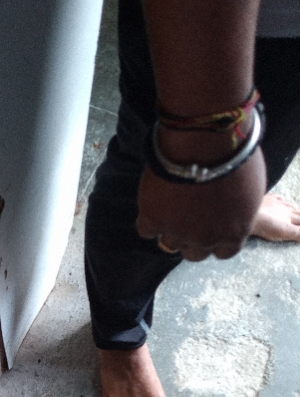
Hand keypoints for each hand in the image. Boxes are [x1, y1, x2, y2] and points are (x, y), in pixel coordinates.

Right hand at [136, 147, 266, 260]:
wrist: (205, 142)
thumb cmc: (234, 157)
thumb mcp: (249, 190)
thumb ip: (238, 210)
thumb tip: (230, 211)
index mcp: (234, 233)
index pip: (224, 252)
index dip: (216, 239)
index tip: (212, 226)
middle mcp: (206, 239)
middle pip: (195, 254)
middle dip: (192, 238)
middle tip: (189, 218)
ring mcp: (178, 232)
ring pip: (170, 244)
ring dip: (170, 230)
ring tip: (169, 209)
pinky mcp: (153, 219)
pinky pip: (146, 230)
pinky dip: (149, 220)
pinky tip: (153, 205)